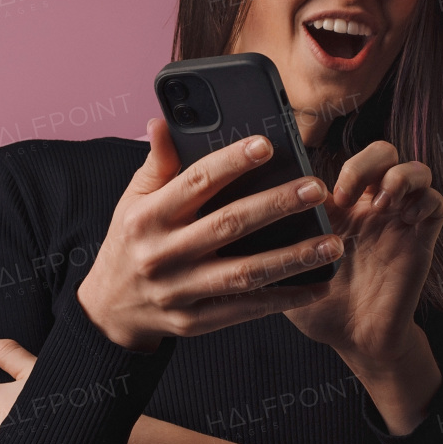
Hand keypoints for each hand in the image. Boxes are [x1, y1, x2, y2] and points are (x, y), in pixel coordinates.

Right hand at [77, 119, 344, 350]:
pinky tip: (319, 285)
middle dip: (277, 205)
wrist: (109, 310)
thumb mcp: (133, 201)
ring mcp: (179, 292)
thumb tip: (164, 121)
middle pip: (228, 225)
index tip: (267, 145)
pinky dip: (285, 299)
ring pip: (244, 273)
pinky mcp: (195, 322)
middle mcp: (162, 255)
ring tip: (334, 242)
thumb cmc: (131, 242)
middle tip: (317, 189)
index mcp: (148, 217)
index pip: (194, 183)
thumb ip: (158, 164)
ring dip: (294, 257)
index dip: (230, 162)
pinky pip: (246, 310)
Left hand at [285, 141, 442, 371]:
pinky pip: (437, 204)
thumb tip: (243, 217)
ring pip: (417, 170)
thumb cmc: (320, 307)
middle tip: (351, 194)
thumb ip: (275, 243)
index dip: (337, 164)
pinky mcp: (422, 240)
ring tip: (384, 201)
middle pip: (384, 153)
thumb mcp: (289, 269)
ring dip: (402, 176)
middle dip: (369, 161)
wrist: (354, 341)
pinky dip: (425, 201)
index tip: (321, 194)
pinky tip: (406, 218)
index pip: (348, 160)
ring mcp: (400, 222)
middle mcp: (374, 209)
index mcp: (343, 208)